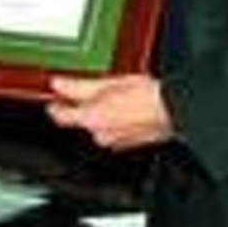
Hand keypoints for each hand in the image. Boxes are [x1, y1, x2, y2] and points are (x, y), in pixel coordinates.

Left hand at [45, 74, 172, 150]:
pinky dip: (114, 120)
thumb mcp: (109, 83)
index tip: (53, 98)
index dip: (54, 105)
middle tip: (88, 90)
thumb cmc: (148, 97)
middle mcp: (100, 135)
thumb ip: (78, 86)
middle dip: (82, 107)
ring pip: (98, 125)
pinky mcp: (128, 144)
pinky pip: (113, 131)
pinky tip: (126, 108)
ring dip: (101, 113)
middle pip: (80, 120)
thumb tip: (59, 84)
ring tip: (114, 96)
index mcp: (91, 119)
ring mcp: (114, 142)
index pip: (59, 116)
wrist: (174, 110)